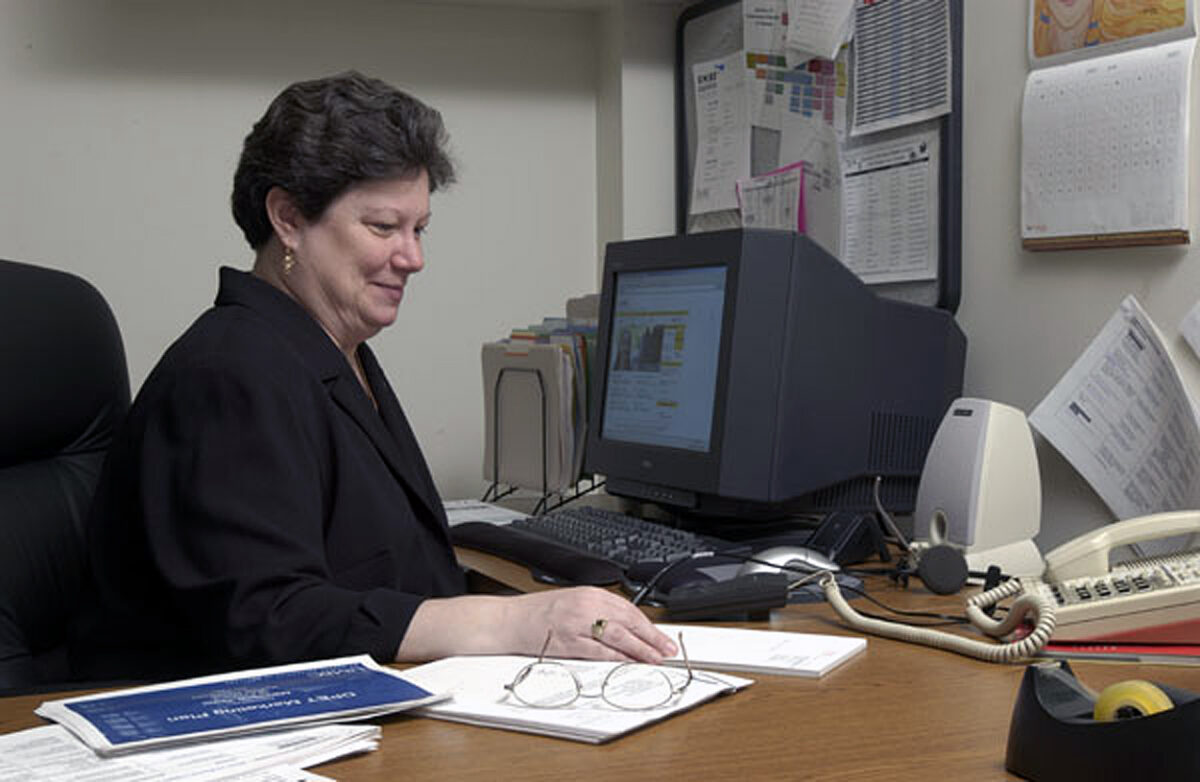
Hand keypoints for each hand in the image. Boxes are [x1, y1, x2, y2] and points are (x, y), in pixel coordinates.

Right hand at [505, 587, 676, 663]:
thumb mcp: (572, 602)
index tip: (662, 637)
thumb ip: (598, 611)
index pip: (628, 609)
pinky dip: (616, 658)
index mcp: (589, 593)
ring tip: (656, 659)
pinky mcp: (568, 642)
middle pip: (628, 622)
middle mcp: (585, 605)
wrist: (508, 620)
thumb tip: (627, 629)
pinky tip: (628, 663)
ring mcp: (576, 624)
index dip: (648, 625)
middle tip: (668, 650)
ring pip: (618, 637)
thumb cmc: (539, 613)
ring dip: (640, 650)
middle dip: (652, 638)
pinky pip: (598, 651)